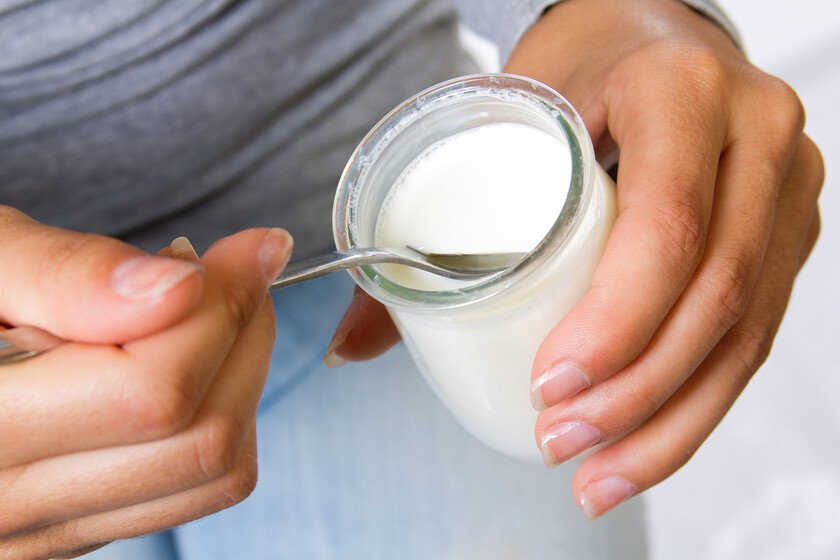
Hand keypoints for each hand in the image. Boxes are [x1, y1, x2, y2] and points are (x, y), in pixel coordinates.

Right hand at [0, 207, 290, 558]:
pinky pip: (196, 490)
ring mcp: (46, 531)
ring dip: (240, 377)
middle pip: (202, 438)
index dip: (222, 308)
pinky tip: (179, 359)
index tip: (246, 248)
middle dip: (243, 336)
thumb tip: (179, 288)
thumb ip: (64, 273)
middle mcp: (7, 506)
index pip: (151, 392)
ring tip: (200, 311)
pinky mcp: (78, 529)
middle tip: (229, 271)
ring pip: (215, 472)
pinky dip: (218, 415)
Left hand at [327, 0, 822, 518]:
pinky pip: (755, 336)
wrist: (652, 35)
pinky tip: (644, 447)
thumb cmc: (577, 69)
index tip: (548, 384)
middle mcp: (756, 138)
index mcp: (681, 90)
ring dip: (668, 423)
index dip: (615, 319)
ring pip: (745, 334)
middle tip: (556, 439)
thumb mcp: (505, 112)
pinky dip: (699, 404)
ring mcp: (786, 190)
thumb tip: (352, 344)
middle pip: (714, 294)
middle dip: (633, 393)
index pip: (667, 221)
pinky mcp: (788, 234)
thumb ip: (430, 224)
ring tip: (594, 477)